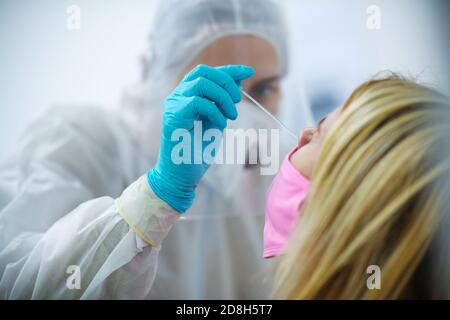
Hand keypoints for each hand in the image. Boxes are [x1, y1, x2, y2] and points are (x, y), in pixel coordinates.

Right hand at [147, 64, 254, 211]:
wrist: (182, 175)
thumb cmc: (197, 151)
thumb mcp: (216, 121)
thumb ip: (223, 103)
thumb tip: (238, 83)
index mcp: (186, 95)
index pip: (206, 72)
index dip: (228, 70)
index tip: (249, 71)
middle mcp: (176, 96)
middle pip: (203, 72)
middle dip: (226, 82)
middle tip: (237, 102)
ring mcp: (173, 105)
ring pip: (201, 83)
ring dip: (223, 97)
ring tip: (231, 115)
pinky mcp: (173, 117)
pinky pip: (198, 102)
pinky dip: (215, 111)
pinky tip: (220, 125)